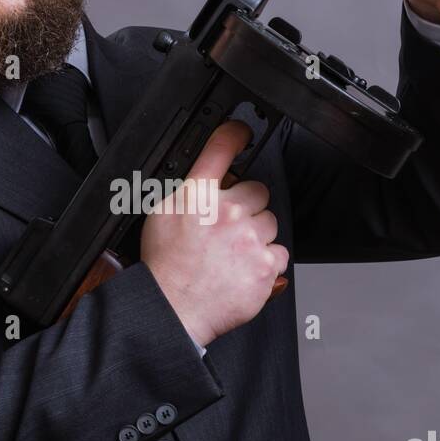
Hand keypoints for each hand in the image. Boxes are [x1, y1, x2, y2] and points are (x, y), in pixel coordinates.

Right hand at [140, 120, 288, 348]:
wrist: (173, 309)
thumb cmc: (165, 268)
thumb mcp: (161, 215)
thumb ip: (188, 193)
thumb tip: (205, 179)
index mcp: (197, 196)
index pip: (220, 148)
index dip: (235, 133)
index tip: (242, 131)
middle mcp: (226, 212)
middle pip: (258, 190)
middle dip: (249, 205)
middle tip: (231, 226)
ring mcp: (248, 239)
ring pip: (270, 222)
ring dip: (257, 235)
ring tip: (234, 253)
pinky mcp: (264, 265)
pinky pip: (278, 253)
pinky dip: (265, 262)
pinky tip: (244, 270)